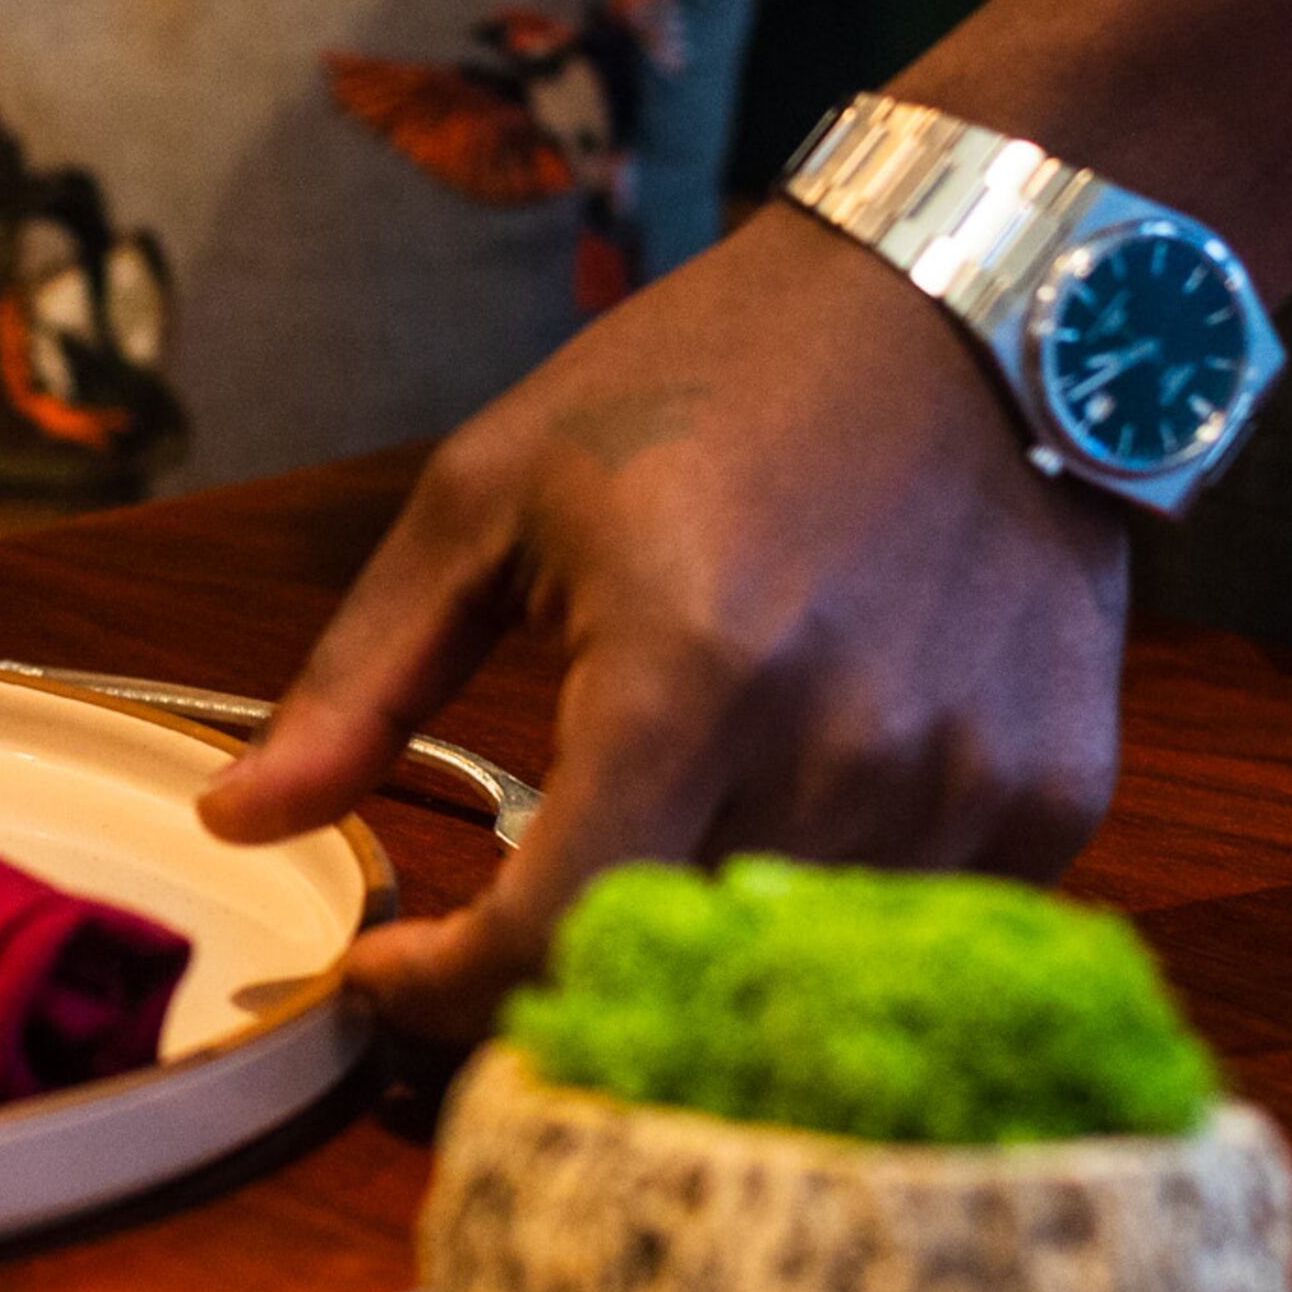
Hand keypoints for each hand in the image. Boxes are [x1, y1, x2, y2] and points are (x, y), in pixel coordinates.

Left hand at [198, 207, 1132, 1036]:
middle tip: (503, 915)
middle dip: (557, 968)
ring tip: (661, 821)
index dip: (449, 993)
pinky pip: (917, 919)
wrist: (973, 299)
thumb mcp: (490, 498)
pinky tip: (797, 786)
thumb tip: (236, 821)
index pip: (554, 934)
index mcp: (684, 676)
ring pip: (791, 962)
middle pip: (667, 968)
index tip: (386, 973)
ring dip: (698, 927)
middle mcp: (839, 752)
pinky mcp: (1055, 794)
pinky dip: (828, 892)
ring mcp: (967, 783)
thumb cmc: (710, 378)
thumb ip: (359, 680)